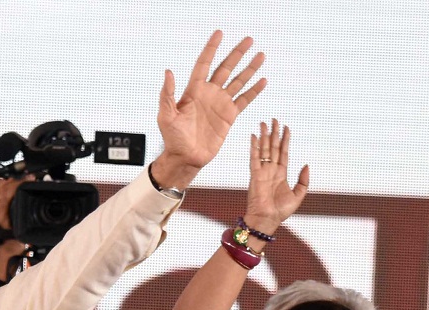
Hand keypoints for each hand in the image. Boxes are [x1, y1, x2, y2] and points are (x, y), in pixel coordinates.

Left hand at [0, 176, 30, 278]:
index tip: (30, 179)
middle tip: (28, 177)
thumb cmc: (13, 245)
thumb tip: (33, 201)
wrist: (2, 252)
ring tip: (22, 179)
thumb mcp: (22, 232)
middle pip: (2, 187)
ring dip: (10, 182)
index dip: (19, 183)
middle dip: (16, 180)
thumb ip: (24, 219)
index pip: (8, 192)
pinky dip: (3, 186)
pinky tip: (12, 184)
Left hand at [153, 31, 266, 189]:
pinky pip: (244, 100)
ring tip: (261, 55)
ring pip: (237, 81)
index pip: (204, 64)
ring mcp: (220, 104)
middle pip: (225, 68)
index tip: (219, 33)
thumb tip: (168, 72)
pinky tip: (263, 80)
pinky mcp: (229, 117)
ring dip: (249, 68)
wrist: (185, 158)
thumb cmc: (172, 138)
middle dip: (237, 53)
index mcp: (193, 91)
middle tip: (249, 39)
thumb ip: (167, 94)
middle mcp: (208, 94)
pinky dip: (254, 90)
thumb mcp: (165, 116)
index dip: (211, 48)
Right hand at [244, 119, 308, 234]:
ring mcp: (262, 171)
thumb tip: (306, 165)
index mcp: (281, 174)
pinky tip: (254, 136)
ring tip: (264, 122)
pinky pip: (254, 158)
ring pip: (264, 149)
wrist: (266, 219)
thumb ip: (303, 180)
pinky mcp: (255, 175)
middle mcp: (271, 170)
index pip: (283, 153)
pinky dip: (254, 146)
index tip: (286, 127)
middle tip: (274, 119)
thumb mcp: (298, 195)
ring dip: (264, 135)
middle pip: (273, 147)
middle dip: (274, 133)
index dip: (285, 140)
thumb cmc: (281, 211)